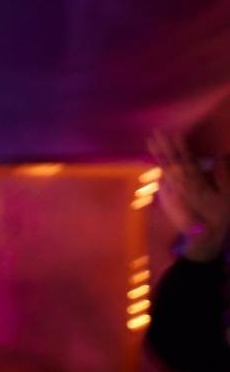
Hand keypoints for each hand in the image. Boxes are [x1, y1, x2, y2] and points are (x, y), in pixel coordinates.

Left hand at [150, 130, 229, 259]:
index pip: (186, 159)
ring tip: (150, 142)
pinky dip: (158, 169)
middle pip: (170, 161)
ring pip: (163, 169)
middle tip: (155, 132)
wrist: (203, 238)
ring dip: (158, 155)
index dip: (180, 145)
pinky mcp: (167, 199)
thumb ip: (223, 174)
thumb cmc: (220, 215)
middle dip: (163, 146)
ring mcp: (171, 192)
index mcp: (196, 181)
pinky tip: (155, 162)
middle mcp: (180, 184)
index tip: (173, 132)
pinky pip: (162, 180)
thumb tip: (220, 155)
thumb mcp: (229, 194)